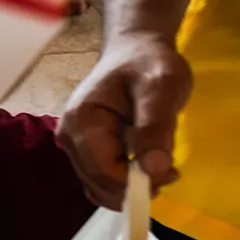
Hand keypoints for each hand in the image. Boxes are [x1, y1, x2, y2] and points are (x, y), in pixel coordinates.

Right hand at [56, 35, 192, 209]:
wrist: (134, 51)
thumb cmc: (149, 63)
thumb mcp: (163, 86)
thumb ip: (156, 125)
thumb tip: (155, 168)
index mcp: (82, 121)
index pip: (102, 170)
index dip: (135, 182)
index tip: (170, 173)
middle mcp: (69, 137)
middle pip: (97, 183)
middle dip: (133, 188)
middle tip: (170, 172)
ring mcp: (73, 146)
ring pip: (98, 187)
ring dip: (129, 189)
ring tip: (159, 168)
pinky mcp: (83, 151)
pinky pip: (100, 180)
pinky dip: (123, 183)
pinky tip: (144, 168)